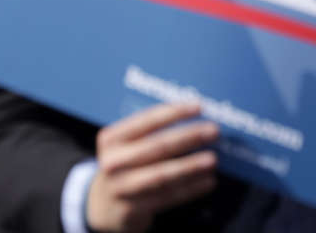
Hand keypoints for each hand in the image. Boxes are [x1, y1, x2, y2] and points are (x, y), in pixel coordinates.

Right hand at [85, 103, 219, 232]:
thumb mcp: (124, 147)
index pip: (146, 121)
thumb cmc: (123, 167)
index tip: (198, 106)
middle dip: (188, 137)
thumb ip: (149, 135)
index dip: (174, 113)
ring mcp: (121, 187)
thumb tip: (192, 122)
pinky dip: (190, 189)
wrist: (102, 206)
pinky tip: (207, 181)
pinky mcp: (133, 209)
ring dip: (191, 166)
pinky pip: (167, 197)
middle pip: (157, 146)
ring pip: (163, 175)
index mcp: (111, 139)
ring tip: (213, 159)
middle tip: (213, 131)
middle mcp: (113, 161)